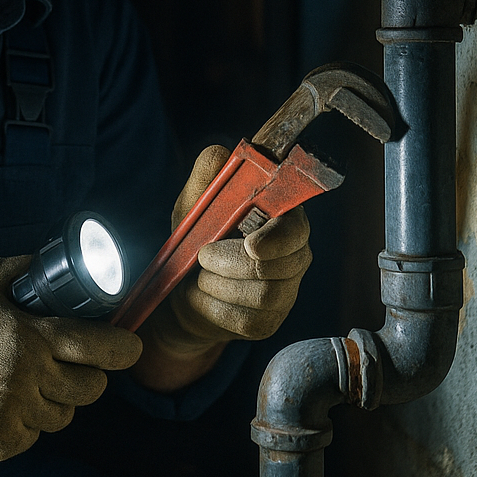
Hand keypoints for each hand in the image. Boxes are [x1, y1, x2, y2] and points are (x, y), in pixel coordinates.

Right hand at [0, 256, 141, 459]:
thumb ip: (23, 269)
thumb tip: (56, 261)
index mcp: (28, 338)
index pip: (95, 347)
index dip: (122, 349)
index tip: (131, 347)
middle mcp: (26, 379)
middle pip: (90, 388)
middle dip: (90, 375)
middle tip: (74, 364)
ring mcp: (12, 415)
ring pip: (65, 416)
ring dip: (59, 400)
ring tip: (36, 382)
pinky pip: (35, 436)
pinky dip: (30, 422)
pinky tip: (11, 403)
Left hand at [153, 145, 312, 356]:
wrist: (180, 291)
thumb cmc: (195, 238)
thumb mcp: (194, 204)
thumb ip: (207, 175)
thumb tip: (221, 154)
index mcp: (282, 219)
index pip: (296, 228)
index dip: (278, 238)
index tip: (251, 245)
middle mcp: (294, 255)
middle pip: (280, 266)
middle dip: (233, 261)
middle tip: (204, 257)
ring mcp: (286, 292)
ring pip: (264, 294)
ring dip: (220, 283)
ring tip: (202, 274)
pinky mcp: (269, 322)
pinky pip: (248, 319)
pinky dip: (216, 307)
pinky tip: (207, 296)